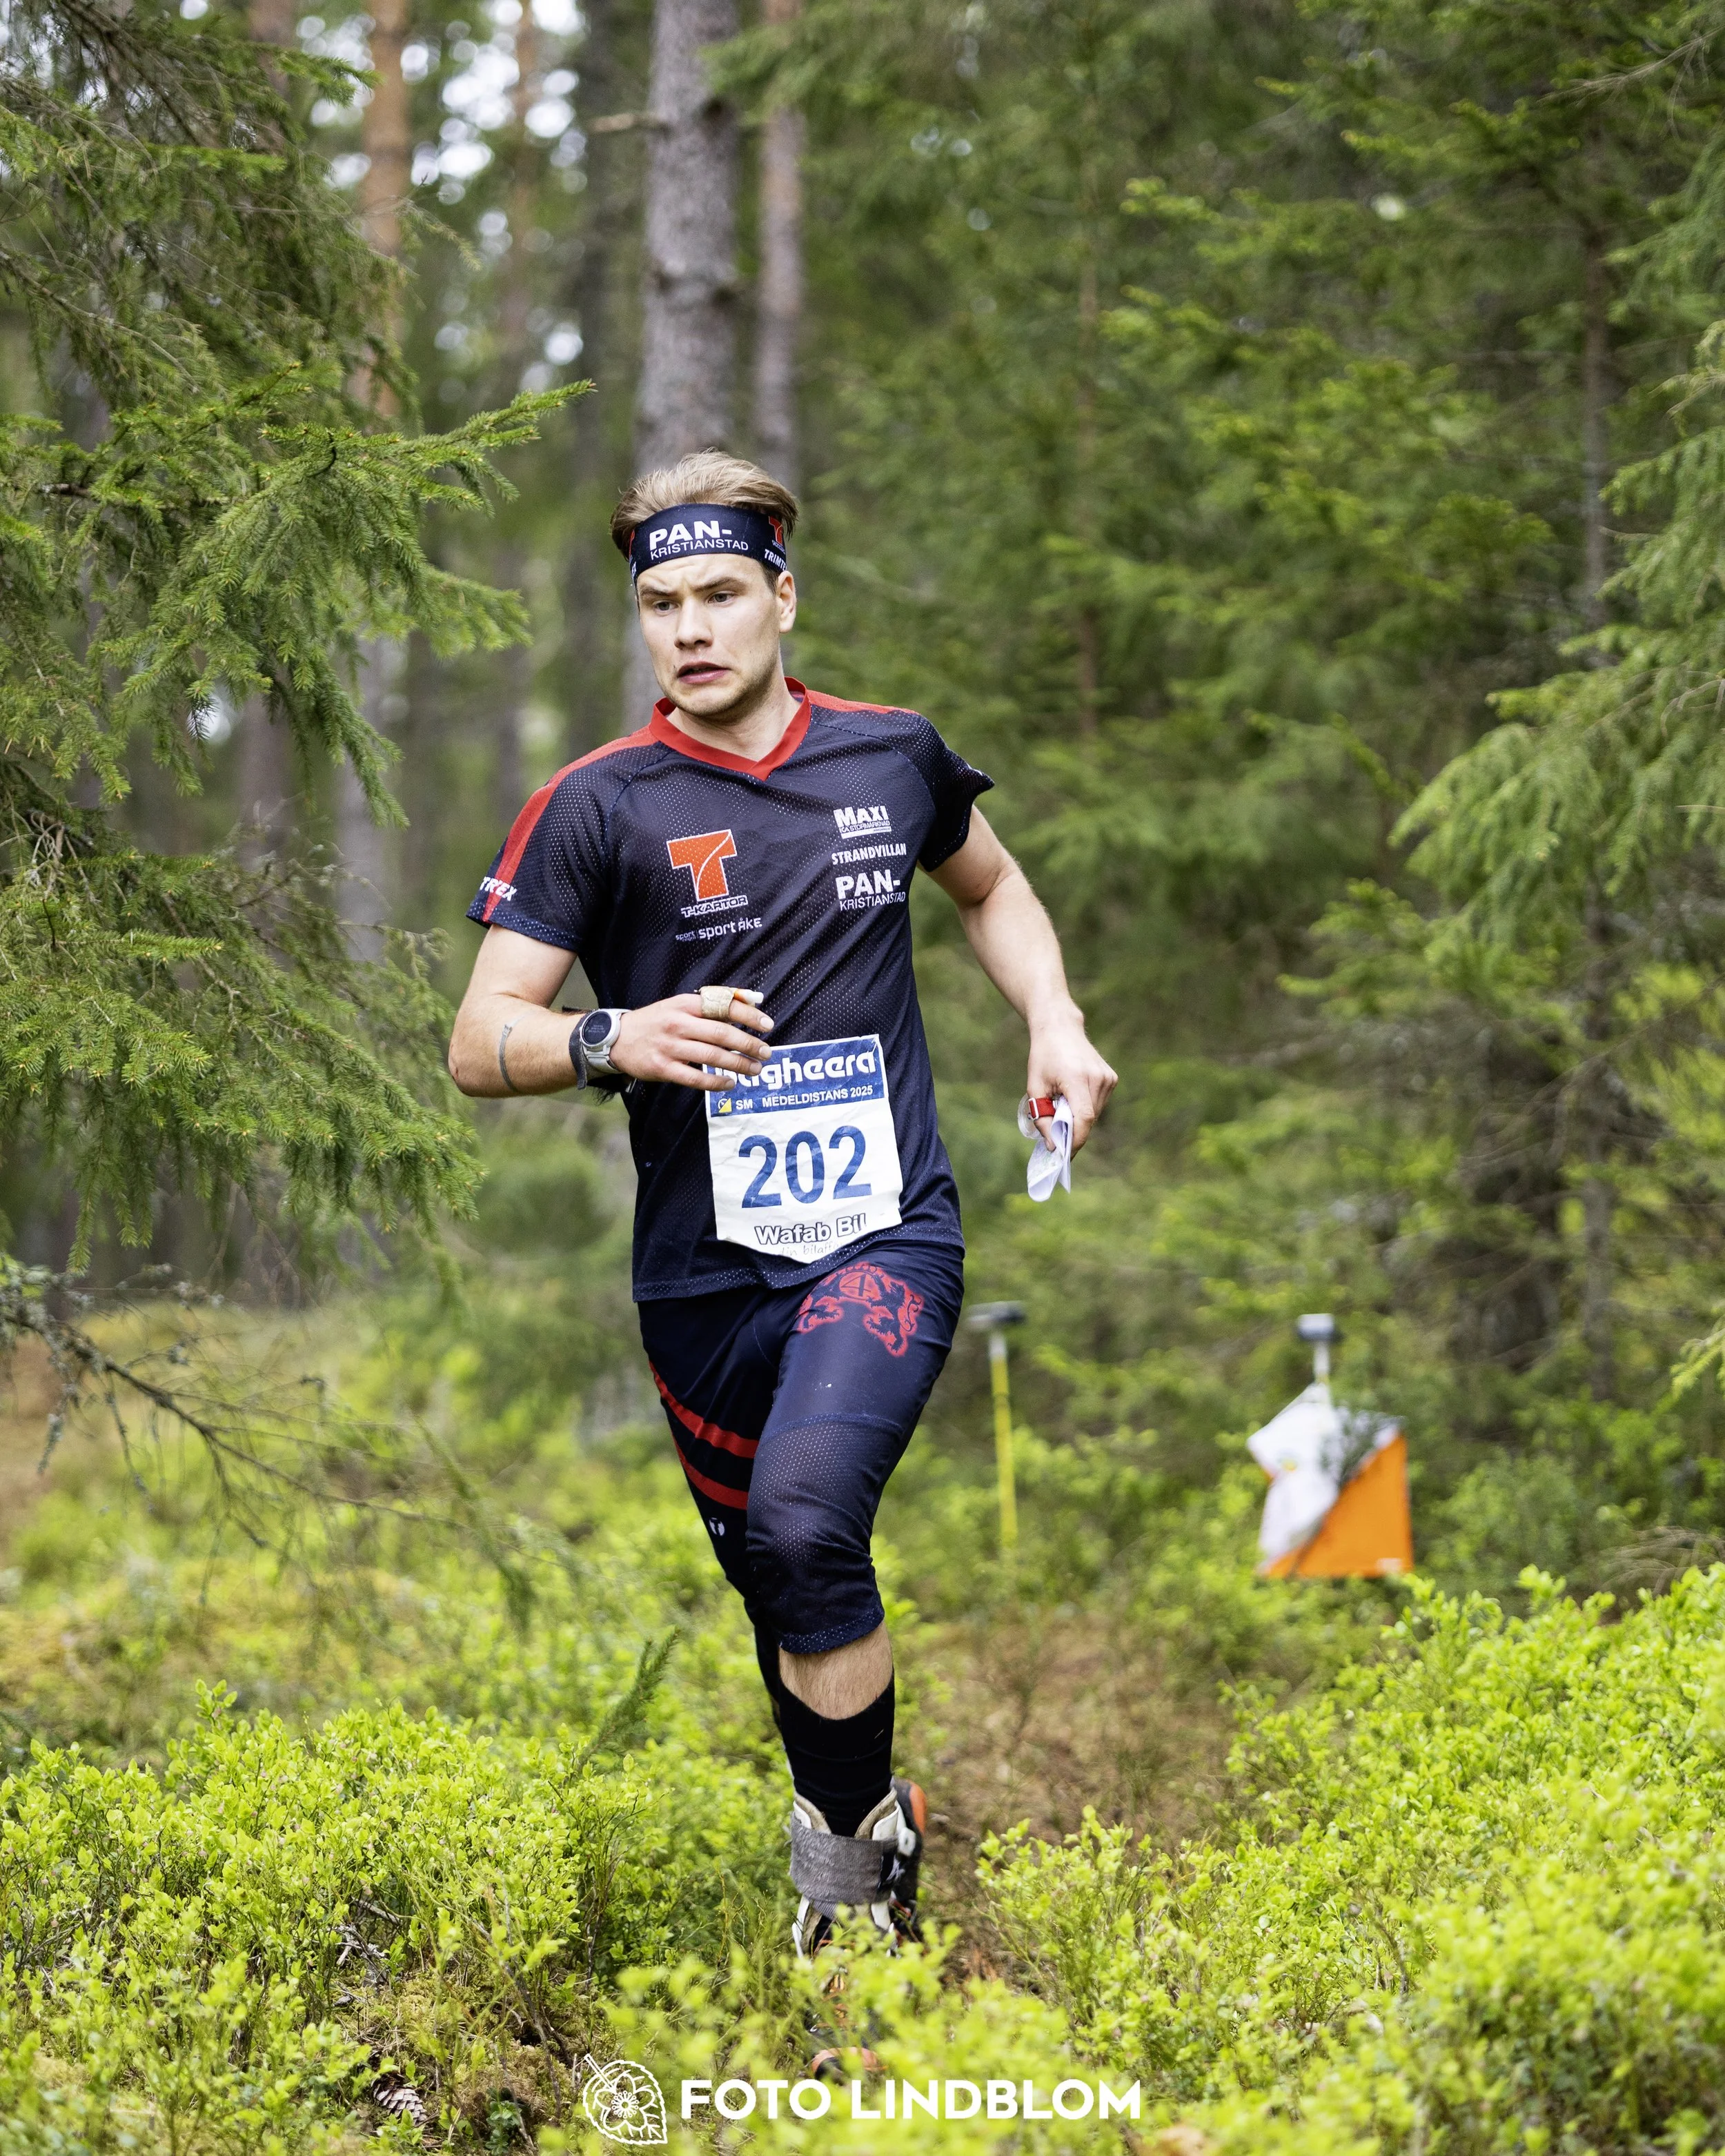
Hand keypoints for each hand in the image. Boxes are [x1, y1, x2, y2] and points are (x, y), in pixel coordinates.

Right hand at [611, 993, 773, 1090]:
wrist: (617, 1038)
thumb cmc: (657, 1021)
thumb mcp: (681, 1004)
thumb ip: (714, 1004)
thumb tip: (753, 1001)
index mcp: (685, 1004)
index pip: (723, 1006)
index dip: (748, 1015)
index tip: (767, 1025)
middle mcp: (678, 1023)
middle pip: (720, 1033)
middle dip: (747, 1044)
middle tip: (765, 1052)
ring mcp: (669, 1047)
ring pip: (711, 1056)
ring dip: (737, 1064)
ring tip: (754, 1069)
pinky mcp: (662, 1068)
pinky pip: (694, 1078)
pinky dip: (715, 1082)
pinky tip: (729, 1083)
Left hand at [1027, 1011, 1116, 1151]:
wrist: (1060, 1028)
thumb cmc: (1043, 1057)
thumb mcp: (1034, 1087)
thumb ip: (1042, 1118)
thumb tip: (1053, 1145)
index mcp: (1078, 1079)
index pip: (1084, 1118)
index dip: (1075, 1140)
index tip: (1064, 1155)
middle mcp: (1098, 1078)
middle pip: (1089, 1119)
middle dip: (1073, 1132)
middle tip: (1056, 1135)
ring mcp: (1108, 1078)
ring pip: (1095, 1113)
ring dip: (1079, 1119)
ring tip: (1062, 1107)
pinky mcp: (1111, 1078)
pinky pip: (1099, 1104)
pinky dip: (1086, 1108)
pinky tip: (1073, 1095)